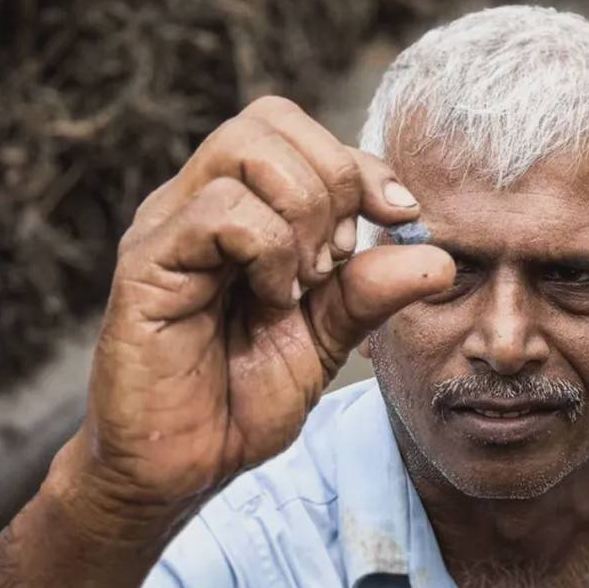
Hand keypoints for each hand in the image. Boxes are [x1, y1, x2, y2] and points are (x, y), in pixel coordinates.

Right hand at [68, 95, 453, 523]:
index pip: (297, 132)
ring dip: (301, 215)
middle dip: (333, 182)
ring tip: (303, 284)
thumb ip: (372, 292)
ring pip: (245, 151)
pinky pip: (220, 211)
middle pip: (270, 120)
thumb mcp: (326, 339)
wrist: (181, 468)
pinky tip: (271, 300)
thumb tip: (441, 256)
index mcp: (237, 209)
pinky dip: (268, 249)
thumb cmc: (239, 399)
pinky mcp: (147, 262)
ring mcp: (168, 227)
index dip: (360, 164)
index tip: (400, 214)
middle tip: (336, 261)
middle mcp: (196, 204)